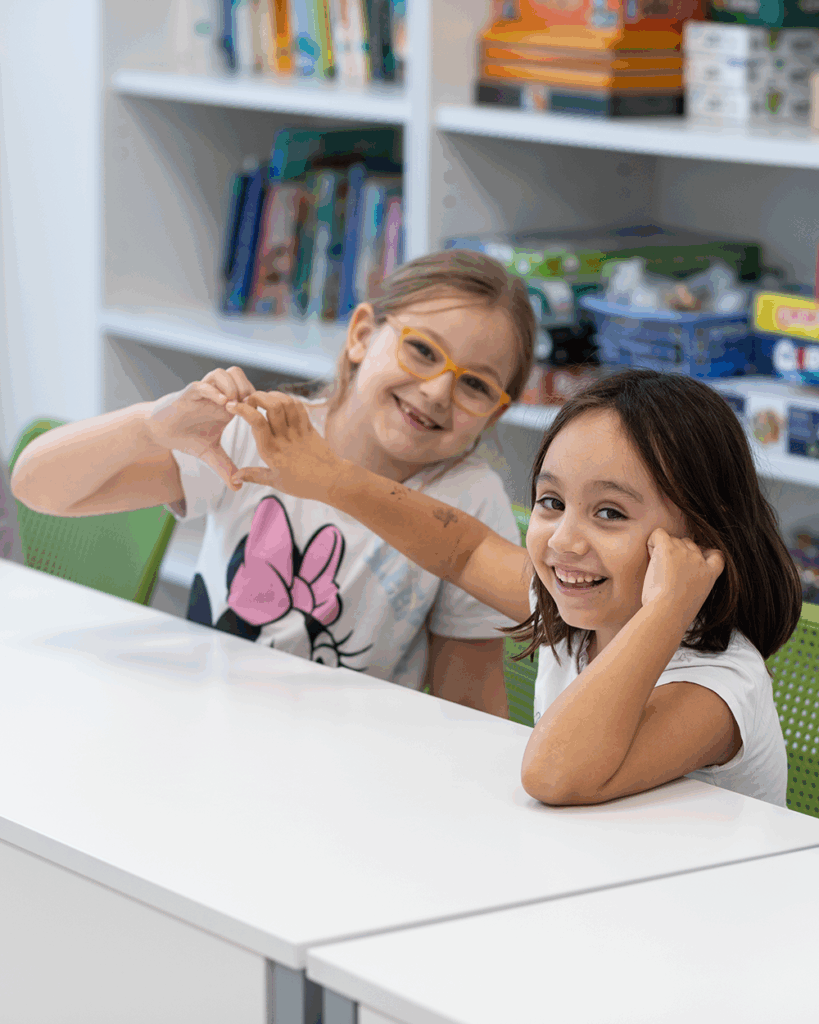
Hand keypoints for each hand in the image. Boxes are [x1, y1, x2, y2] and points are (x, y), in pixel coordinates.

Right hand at [145, 367, 254, 489]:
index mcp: (227, 406)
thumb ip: (225, 468)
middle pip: (238, 375)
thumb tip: (238, 488)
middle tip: (249, 407)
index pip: (248, 390)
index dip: (257, 400)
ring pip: (222, 373)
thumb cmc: (187, 437)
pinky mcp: (188, 393)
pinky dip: (214, 391)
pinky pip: (203, 385)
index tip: (261, 416)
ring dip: (232, 386)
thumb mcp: (210, 455)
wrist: (160, 432)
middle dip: (247, 388)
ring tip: (234, 405)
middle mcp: (217, 395)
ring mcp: (203, 393)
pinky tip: (222, 404)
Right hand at [227, 391, 346, 500]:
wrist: (331, 481)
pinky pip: (300, 407)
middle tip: (249, 399)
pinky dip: (288, 400)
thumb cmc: (302, 484)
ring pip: (286, 403)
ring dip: (273, 395)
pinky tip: (281, 402)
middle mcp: (285, 438)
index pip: (256, 422)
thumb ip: (253, 475)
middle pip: (272, 406)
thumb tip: (234, 477)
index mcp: (272, 451)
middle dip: (257, 396)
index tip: (232, 406)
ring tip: (264, 398)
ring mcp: (299, 431)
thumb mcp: (274, 482)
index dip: (243, 409)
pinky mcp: (310, 428)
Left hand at [641, 528, 724, 618]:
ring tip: (656, 569)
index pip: (717, 555)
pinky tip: (650, 556)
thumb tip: (681, 581)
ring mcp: (684, 552)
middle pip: (688, 544)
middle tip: (665, 572)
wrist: (669, 612)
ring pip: (672, 539)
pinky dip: (652, 542)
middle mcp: (699, 560)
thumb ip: (694, 585)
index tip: (692, 562)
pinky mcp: (668, 548)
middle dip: (677, 553)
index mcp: (710, 574)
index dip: (704, 553)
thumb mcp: (694, 599)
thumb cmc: (675, 613)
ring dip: (663, 550)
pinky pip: (658, 534)